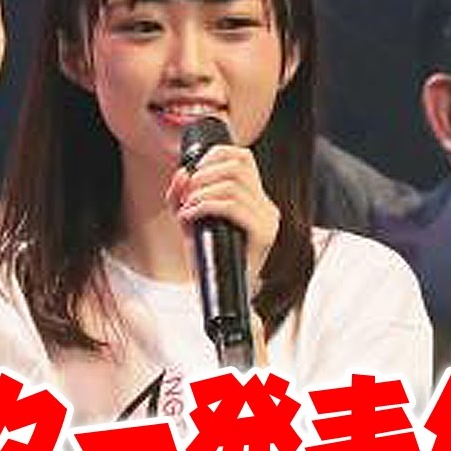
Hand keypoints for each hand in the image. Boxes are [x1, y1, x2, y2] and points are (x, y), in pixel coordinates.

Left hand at [166, 144, 279, 290]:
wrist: (219, 294)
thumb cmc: (207, 257)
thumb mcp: (190, 219)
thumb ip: (182, 195)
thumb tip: (183, 172)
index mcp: (256, 200)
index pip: (245, 157)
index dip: (216, 155)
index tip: (193, 172)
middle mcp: (267, 207)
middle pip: (237, 168)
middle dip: (204, 176)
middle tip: (186, 195)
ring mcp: (268, 221)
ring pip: (233, 187)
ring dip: (201, 194)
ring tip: (187, 209)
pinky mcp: (262, 235)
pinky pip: (232, 208)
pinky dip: (205, 207)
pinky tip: (190, 217)